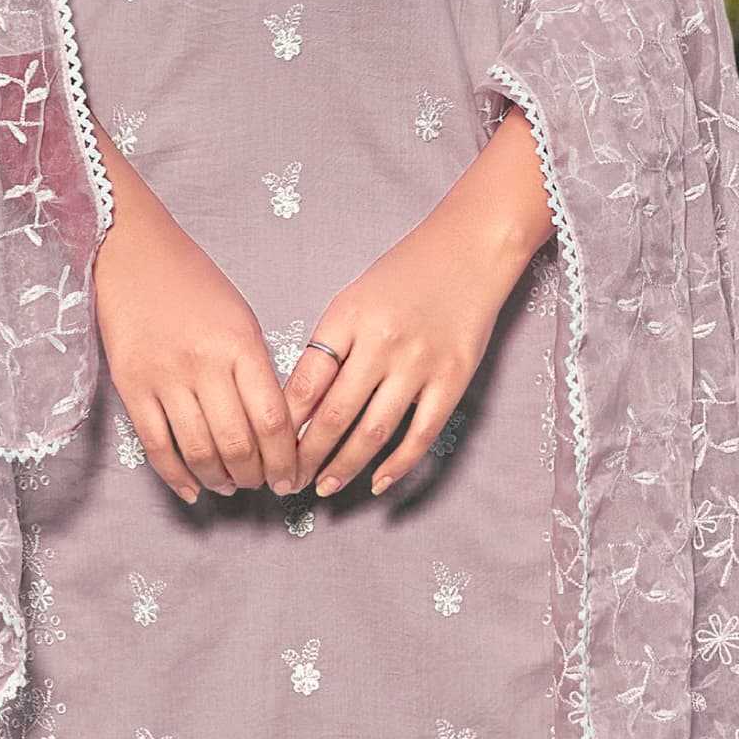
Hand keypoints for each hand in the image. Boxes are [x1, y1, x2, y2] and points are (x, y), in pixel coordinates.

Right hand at [90, 136, 301, 504]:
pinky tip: (192, 489)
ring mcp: (164, 378)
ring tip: (231, 486)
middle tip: (264, 486)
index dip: (286, 460)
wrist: (132, 253)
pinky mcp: (131, 387)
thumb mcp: (241, 318)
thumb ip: (256, 369)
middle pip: (238, 443)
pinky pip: (156, 446)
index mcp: (240, 345)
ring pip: (199, 451)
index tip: (292, 477)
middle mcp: (204, 365)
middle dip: (256, 476)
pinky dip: (177, 476)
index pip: (273, 420)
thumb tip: (273, 426)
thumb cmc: (193, 282)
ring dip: (220, 479)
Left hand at [284, 118, 550, 500]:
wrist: (469, 250)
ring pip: (374, 431)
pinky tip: (377, 483)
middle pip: (336, 415)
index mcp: (349, 319)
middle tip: (287, 483)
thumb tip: (298, 404)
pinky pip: (422, 433)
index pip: (307, 383)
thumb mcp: (353, 300)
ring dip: (345, 466)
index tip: (269, 449)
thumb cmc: (404, 275)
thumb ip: (327, 347)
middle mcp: (383, 343)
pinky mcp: (453, 379)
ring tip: (324, 487)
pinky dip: (398, 464)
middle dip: (307, 456)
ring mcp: (421, 364)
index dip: (284, 424)